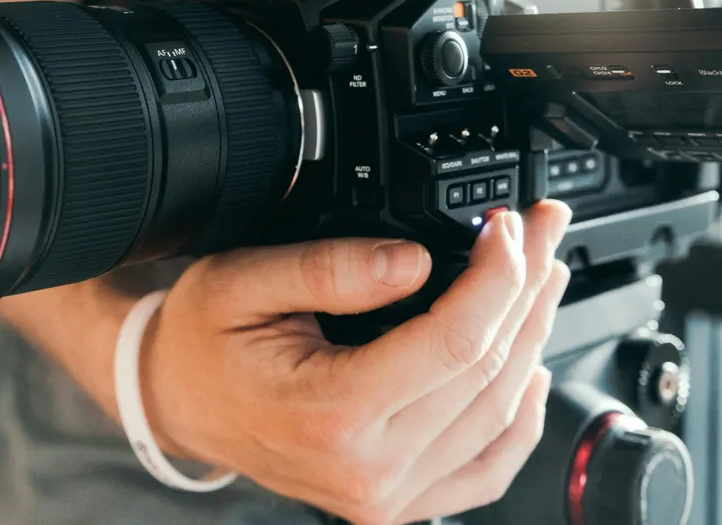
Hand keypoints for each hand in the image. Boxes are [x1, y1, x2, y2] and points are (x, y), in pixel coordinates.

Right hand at [140, 203, 572, 524]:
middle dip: (526, 288)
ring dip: (532, 336)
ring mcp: (388, 495)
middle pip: (488, 372)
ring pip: (501, 414)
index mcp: (331, 412)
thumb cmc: (202, 342)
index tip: (508, 225)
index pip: (454, 342)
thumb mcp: (240, 279)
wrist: (177, 403)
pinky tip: (531, 368)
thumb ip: (328, 269)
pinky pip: (487, 466)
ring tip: (543, 275)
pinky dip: (522, 416)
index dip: (497, 274)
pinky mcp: (401, 501)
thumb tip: (415, 260)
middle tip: (541, 228)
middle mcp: (368, 469)